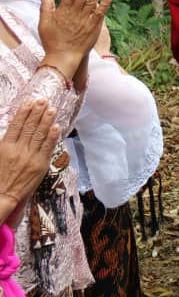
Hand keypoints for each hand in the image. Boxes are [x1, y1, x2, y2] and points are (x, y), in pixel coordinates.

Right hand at [0, 99, 60, 224]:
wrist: (2, 195)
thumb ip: (5, 142)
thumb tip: (14, 128)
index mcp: (5, 146)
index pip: (16, 125)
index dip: (24, 112)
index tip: (30, 102)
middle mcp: (18, 150)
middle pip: (30, 127)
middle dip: (37, 112)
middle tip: (43, 101)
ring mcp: (30, 157)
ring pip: (40, 134)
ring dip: (46, 120)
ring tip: (51, 109)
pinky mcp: (40, 165)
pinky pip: (48, 147)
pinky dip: (52, 136)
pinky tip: (56, 126)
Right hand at [38, 0, 110, 80]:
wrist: (63, 57)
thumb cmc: (52, 41)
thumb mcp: (44, 24)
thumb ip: (45, 9)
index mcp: (63, 12)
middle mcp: (75, 14)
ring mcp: (85, 20)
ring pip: (92, 1)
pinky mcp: (94, 27)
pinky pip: (100, 14)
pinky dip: (105, 4)